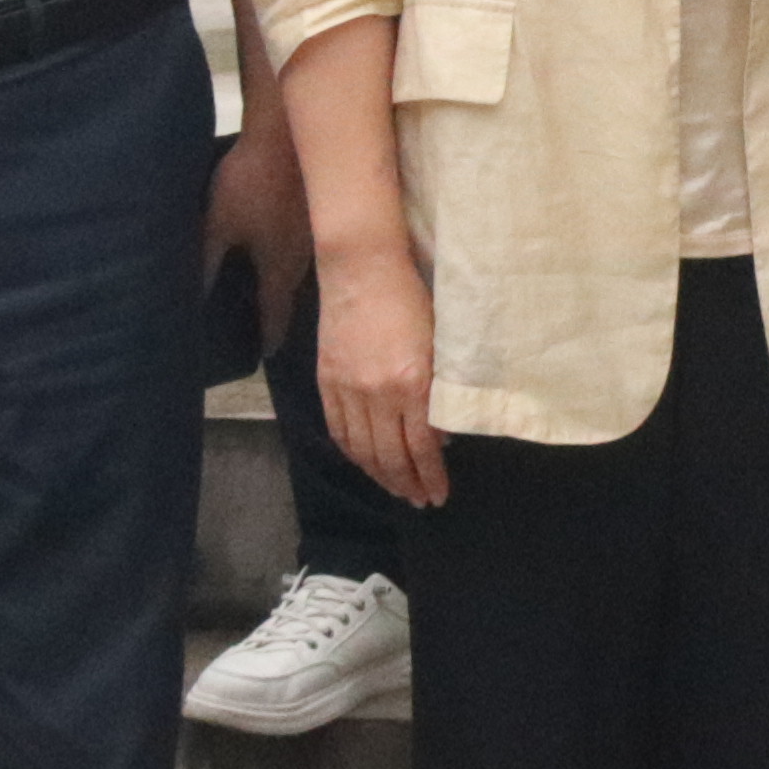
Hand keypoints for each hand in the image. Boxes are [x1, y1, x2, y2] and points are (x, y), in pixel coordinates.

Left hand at [204, 117, 310, 345]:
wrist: (287, 132)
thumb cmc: (251, 183)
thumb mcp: (218, 225)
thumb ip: (204, 264)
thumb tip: (192, 301)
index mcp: (280, 268)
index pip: (277, 315)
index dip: (269, 337)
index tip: (264, 353)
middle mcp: (304, 258)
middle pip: (290, 292)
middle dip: (275, 307)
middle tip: (257, 319)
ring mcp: (315, 233)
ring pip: (298, 266)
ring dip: (281, 278)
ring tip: (261, 283)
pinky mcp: (316, 208)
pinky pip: (302, 242)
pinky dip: (287, 252)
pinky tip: (274, 241)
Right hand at [313, 243, 445, 509]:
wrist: (362, 268)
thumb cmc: (412, 297)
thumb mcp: (439, 343)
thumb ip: (440, 391)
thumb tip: (441, 436)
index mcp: (412, 382)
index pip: (422, 447)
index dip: (431, 476)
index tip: (439, 494)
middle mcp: (378, 393)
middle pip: (391, 456)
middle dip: (407, 484)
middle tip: (420, 501)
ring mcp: (348, 389)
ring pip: (362, 449)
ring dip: (380, 476)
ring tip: (396, 490)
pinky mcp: (327, 380)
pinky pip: (339, 430)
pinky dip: (353, 453)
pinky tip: (365, 464)